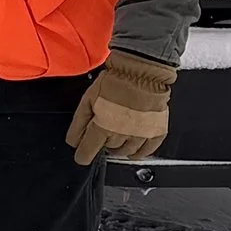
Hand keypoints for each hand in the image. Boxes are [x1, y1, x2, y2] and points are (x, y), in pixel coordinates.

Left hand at [66, 51, 174, 165]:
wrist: (141, 73)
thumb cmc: (114, 83)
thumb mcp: (88, 100)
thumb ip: (79, 123)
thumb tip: (73, 140)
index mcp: (103, 127)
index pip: (89, 150)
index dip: (83, 155)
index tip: (81, 156)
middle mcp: (122, 134)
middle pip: (108, 149)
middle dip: (102, 144)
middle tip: (103, 132)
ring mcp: (141, 134)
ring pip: (126, 152)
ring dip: (119, 148)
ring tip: (116, 136)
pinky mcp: (157, 131)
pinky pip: (147, 150)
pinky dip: (139, 152)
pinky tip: (134, 149)